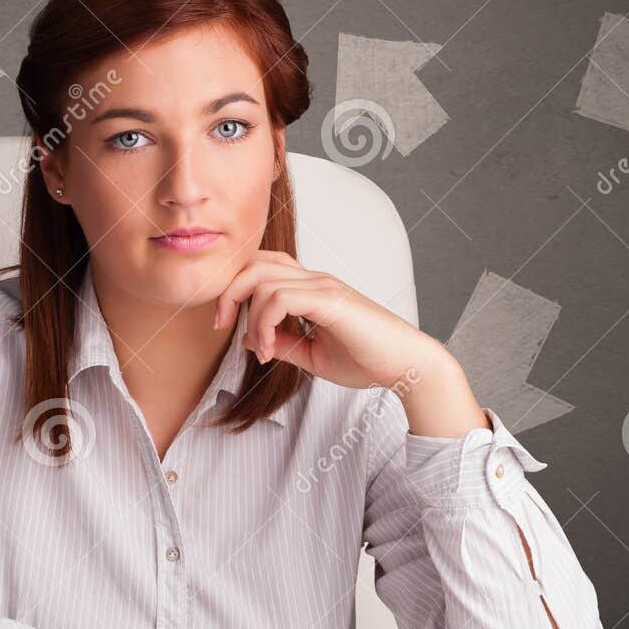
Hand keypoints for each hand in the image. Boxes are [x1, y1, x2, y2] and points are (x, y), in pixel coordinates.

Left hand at [213, 249, 448, 391]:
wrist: (407, 365)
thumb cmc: (367, 360)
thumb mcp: (312, 356)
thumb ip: (283, 343)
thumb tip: (250, 339)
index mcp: (312, 288)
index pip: (262, 266)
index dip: (235, 289)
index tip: (227, 325)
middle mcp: (315, 280)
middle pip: (253, 263)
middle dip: (228, 293)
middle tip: (221, 326)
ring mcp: (323, 287)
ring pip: (262, 281)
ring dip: (250, 319)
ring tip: (262, 350)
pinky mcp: (330, 301)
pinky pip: (280, 299)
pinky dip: (265, 325)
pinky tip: (271, 351)